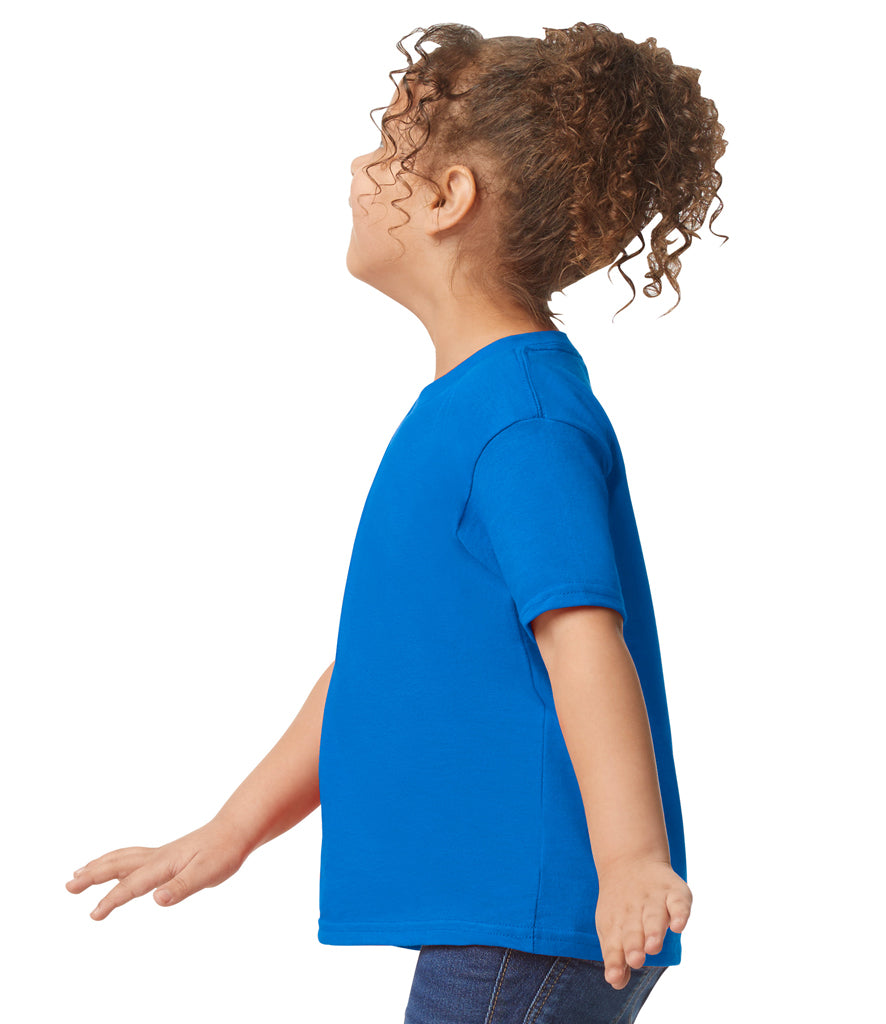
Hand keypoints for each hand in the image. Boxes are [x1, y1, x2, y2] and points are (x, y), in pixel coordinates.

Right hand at [65, 818, 251, 920]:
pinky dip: (115, 861)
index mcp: (163, 864)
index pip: (131, 885)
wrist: (235, 831)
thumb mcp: (207, 874)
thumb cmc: (223, 853)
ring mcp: (160, 854)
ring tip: (78, 874)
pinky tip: (114, 869)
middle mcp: (157, 857)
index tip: (93, 915)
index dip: (111, 900)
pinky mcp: (166, 855)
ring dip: (99, 866)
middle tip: (68, 886)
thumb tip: (157, 899)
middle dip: (92, 876)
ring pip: (122, 858)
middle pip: (117, 865)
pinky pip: (132, 857)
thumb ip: (181, 887)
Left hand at [595, 858, 691, 989]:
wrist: (629, 860)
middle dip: (634, 945)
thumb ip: (616, 958)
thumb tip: (616, 983)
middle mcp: (634, 910)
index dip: (615, 961)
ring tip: (653, 946)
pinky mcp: (674, 890)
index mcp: (616, 923)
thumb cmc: (621, 908)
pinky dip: (679, 912)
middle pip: (633, 930)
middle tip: (635, 959)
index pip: (614, 944)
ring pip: (654, 915)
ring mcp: (653, 898)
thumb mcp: (612, 929)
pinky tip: (678, 926)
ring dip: (653, 930)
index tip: (614, 976)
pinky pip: (678, 900)